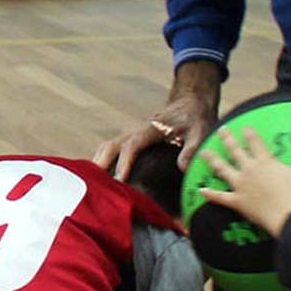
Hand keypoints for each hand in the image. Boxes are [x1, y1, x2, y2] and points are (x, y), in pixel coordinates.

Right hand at [93, 59, 221, 179]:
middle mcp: (136, 131)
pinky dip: (102, 161)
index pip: (132, 146)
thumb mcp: (199, 132)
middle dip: (100, 164)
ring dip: (98, 163)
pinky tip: (100, 178)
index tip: (118, 181)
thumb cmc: (193, 119)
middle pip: (110, 146)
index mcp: (150, 129)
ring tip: (91, 186)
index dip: (123, 163)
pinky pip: (111, 149)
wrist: (189, 104)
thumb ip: (191, 149)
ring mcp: (131, 134)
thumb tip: (182, 168)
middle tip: (94, 186)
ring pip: (107, 147)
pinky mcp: (131, 139)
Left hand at [198, 127, 290, 237]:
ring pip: (223, 169)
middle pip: (235, 151)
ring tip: (204, 152)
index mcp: (265, 162)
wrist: (288, 216)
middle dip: (228, 140)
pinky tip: (201, 190)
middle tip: (221, 131)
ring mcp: (241, 185)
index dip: (249, 134)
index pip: (255, 143)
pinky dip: (211, 194)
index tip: (244, 127)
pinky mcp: (237, 202)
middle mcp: (249, 170)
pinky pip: (221, 197)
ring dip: (212, 160)